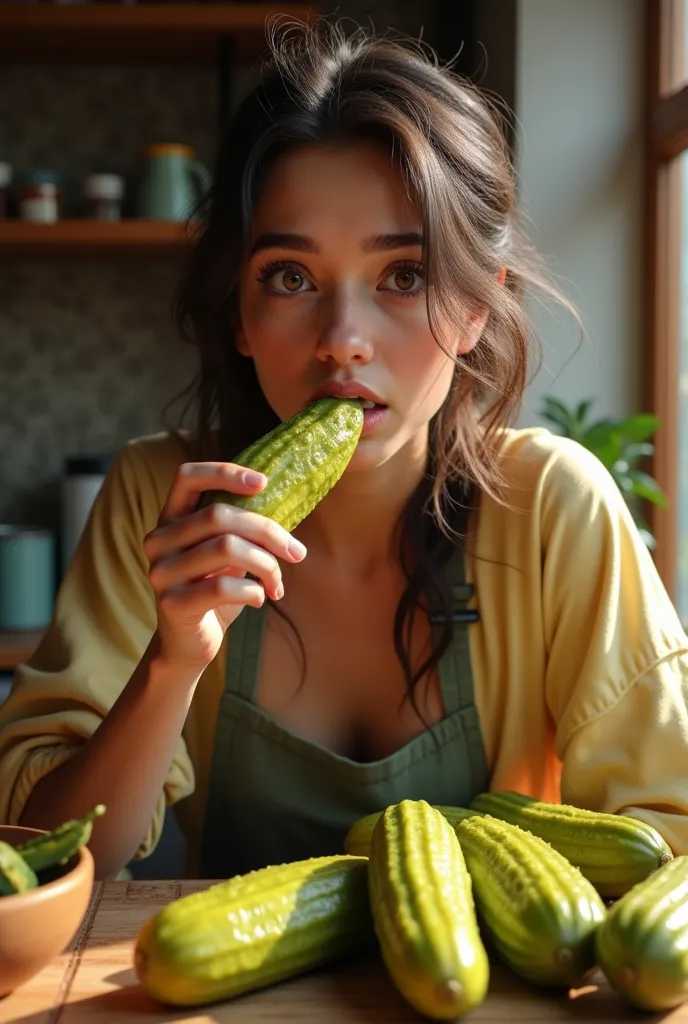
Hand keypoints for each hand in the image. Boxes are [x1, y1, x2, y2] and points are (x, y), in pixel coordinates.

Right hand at [143, 462, 306, 669]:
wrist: (189, 645)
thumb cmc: (214, 592)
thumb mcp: (227, 555)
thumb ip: (241, 529)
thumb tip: (288, 505)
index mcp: (170, 519)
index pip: (187, 477)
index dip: (225, 473)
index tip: (263, 483)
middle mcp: (158, 540)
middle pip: (219, 515)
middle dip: (267, 531)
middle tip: (296, 552)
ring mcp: (161, 572)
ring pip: (227, 549)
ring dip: (266, 565)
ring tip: (277, 583)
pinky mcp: (172, 604)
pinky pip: (224, 587)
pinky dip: (253, 591)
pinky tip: (260, 599)